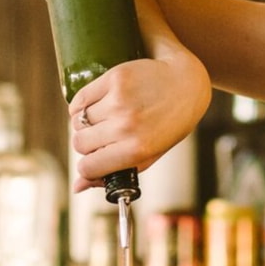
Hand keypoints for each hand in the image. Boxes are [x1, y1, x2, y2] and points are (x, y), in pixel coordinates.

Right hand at [67, 52, 209, 191]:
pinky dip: (83, 105)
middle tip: (102, 137)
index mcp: (137, 150)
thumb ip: (113, 173)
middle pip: (79, 143)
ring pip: (78, 120)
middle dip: (86, 144)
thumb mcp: (147, 155)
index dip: (87, 167)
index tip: (93, 161)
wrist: (186, 84)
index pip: (88, 167)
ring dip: (87, 122)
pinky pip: (80, 100)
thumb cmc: (167, 125)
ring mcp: (119, 100)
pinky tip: (97, 104)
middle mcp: (126, 125)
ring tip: (106, 117)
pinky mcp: (114, 78)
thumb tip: (78, 187)